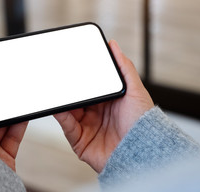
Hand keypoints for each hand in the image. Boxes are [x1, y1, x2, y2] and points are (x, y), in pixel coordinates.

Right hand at [54, 40, 153, 172]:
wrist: (141, 153)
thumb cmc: (143, 124)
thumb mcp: (136, 90)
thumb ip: (124, 67)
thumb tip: (114, 45)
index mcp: (107, 101)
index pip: (89, 86)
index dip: (80, 77)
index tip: (72, 66)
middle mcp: (96, 114)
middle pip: (77, 98)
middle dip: (68, 89)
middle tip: (60, 77)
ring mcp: (87, 127)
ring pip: (69, 111)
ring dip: (62, 101)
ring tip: (55, 90)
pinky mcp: (79, 141)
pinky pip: (67, 126)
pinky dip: (61, 116)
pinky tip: (58, 107)